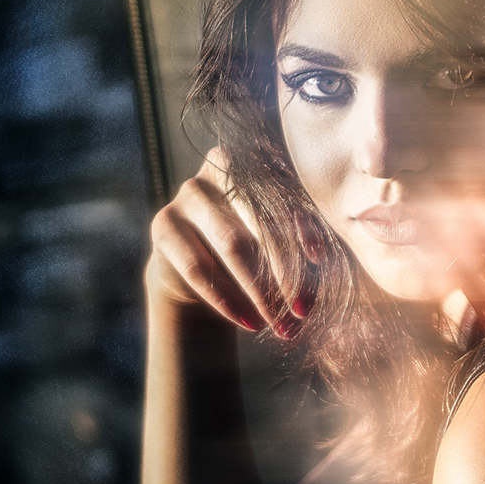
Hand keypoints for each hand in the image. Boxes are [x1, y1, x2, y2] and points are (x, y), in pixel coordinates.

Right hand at [147, 147, 305, 337]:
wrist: (201, 271)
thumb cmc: (259, 249)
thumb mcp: (285, 240)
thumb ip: (305, 239)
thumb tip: (321, 260)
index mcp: (261, 160)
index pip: (288, 191)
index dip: (305, 227)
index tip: (319, 264)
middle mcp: (222, 167)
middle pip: (261, 219)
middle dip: (287, 269)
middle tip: (302, 310)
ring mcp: (188, 194)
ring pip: (232, 244)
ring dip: (261, 291)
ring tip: (280, 323)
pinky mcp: (163, 225)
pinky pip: (198, 267)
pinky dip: (228, 300)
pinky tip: (250, 323)